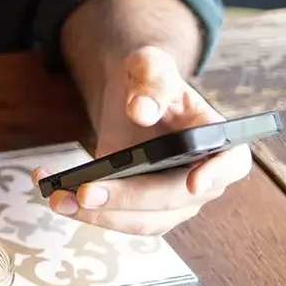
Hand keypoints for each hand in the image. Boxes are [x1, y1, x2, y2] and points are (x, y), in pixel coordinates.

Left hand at [34, 46, 252, 235]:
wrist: (130, 96)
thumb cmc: (149, 79)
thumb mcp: (150, 65)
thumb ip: (151, 81)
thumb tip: (141, 111)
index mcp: (218, 141)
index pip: (231, 163)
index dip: (216, 175)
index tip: (195, 183)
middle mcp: (203, 179)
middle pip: (173, 198)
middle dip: (128, 198)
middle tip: (85, 192)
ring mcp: (173, 200)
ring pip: (143, 220)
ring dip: (99, 216)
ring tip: (58, 198)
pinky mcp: (141, 208)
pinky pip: (119, 219)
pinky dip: (86, 212)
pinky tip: (54, 194)